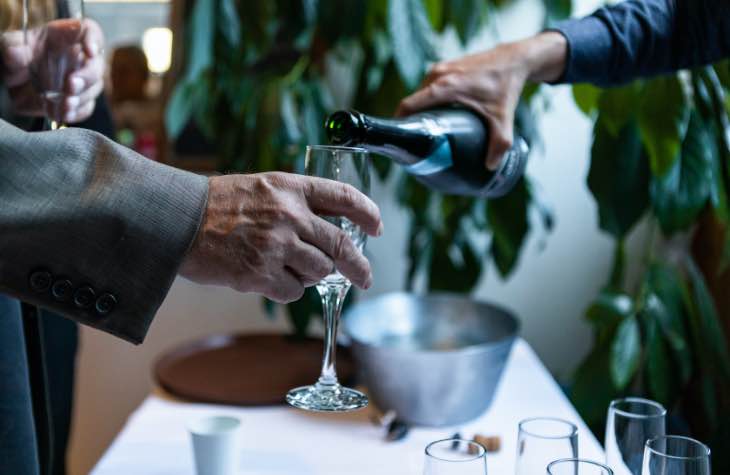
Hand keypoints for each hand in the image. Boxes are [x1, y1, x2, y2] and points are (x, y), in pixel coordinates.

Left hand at [1, 18, 104, 122]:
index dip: (94, 40)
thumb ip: (11, 45)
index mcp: (65, 36)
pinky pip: (86, 108)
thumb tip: (15, 54)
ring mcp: (81, 80)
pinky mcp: (78, 100)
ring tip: (65, 104)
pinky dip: (76, 112)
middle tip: (71, 85)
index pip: (89, 31)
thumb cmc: (15, 57)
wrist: (12, 84)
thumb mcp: (9, 45)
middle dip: (88, 77)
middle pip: (97, 64)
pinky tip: (64, 114)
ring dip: (81, 97)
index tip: (89, 52)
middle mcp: (78, 57)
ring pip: (94, 88)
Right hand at [180, 172, 383, 302]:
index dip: (368, 212)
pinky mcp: (261, 274)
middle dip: (359, 267)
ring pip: (320, 272)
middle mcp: (289, 215)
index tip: (377, 226)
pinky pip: (294, 292)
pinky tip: (270, 278)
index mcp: (291, 188)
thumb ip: (296, 203)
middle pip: (342, 245)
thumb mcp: (262, 188)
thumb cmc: (218, 205)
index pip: (344, 197)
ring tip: (291, 268)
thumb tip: (330, 228)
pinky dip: (288, 290)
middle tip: (365, 277)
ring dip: (313, 276)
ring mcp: (277, 246)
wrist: (178, 221)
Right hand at [396, 32, 566, 169]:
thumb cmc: (505, 86)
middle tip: (414, 142)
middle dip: (410, 121)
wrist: (514, 59)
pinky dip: (426, 101)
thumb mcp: (502, 117)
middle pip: (412, 102)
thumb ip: (498, 144)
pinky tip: (433, 115)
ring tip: (423, 131)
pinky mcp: (444, 67)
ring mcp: (439, 69)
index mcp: (445, 87)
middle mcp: (438, 75)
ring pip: (419, 94)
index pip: (409, 105)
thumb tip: (490, 166)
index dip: (399, 122)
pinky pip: (427, 87)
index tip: (399, 140)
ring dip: (418, 111)